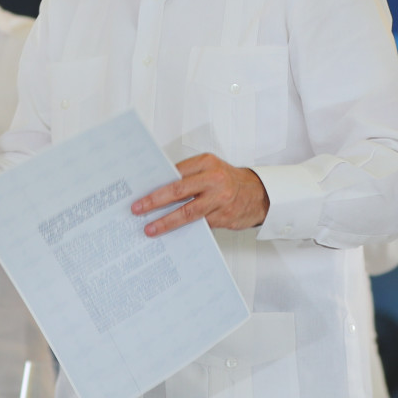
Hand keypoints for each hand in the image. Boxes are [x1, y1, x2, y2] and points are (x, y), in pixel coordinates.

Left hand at [131, 154, 270, 235]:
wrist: (259, 194)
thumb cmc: (229, 181)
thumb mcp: (210, 169)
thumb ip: (188, 176)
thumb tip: (158, 188)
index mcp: (207, 163)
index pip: (176, 172)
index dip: (156, 183)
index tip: (139, 191)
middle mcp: (214, 179)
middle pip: (179, 191)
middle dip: (155, 201)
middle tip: (138, 208)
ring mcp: (219, 199)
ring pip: (188, 212)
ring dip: (166, 221)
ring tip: (150, 228)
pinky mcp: (223, 217)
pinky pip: (199, 225)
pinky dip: (183, 230)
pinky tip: (170, 234)